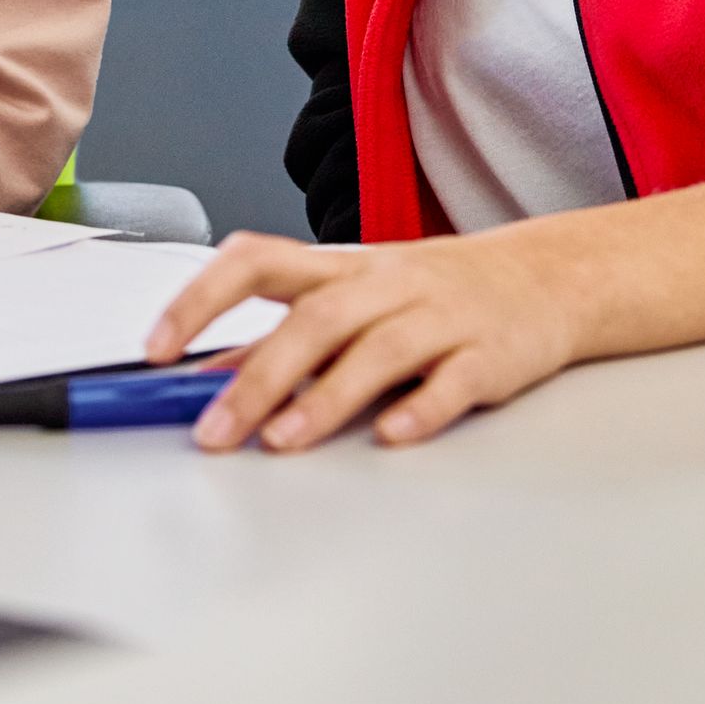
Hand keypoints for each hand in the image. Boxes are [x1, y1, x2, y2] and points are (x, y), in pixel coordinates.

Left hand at [142, 228, 585, 452]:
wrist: (547, 278)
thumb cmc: (436, 291)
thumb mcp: (354, 298)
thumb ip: (282, 338)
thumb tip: (205, 380)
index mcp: (343, 267)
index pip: (257, 261)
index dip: (201, 299)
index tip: (157, 348)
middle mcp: (387, 284)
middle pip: (315, 317)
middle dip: (258, 376)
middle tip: (214, 429)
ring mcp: (441, 316)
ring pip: (378, 348)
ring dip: (325, 398)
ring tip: (281, 442)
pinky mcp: (489, 355)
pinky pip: (455, 380)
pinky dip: (422, 407)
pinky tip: (392, 435)